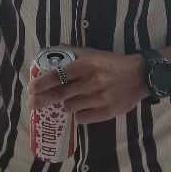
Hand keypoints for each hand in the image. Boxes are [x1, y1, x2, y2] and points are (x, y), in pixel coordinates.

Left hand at [27, 47, 146, 124]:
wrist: (140, 75)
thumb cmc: (113, 63)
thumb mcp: (94, 54)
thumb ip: (75, 55)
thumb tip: (53, 54)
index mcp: (88, 65)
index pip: (59, 75)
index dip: (42, 83)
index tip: (30, 88)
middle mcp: (92, 82)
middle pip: (60, 94)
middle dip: (42, 100)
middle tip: (31, 104)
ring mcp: (100, 98)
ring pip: (70, 107)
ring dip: (65, 104)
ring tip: (67, 101)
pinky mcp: (107, 112)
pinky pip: (83, 118)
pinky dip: (78, 114)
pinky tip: (80, 109)